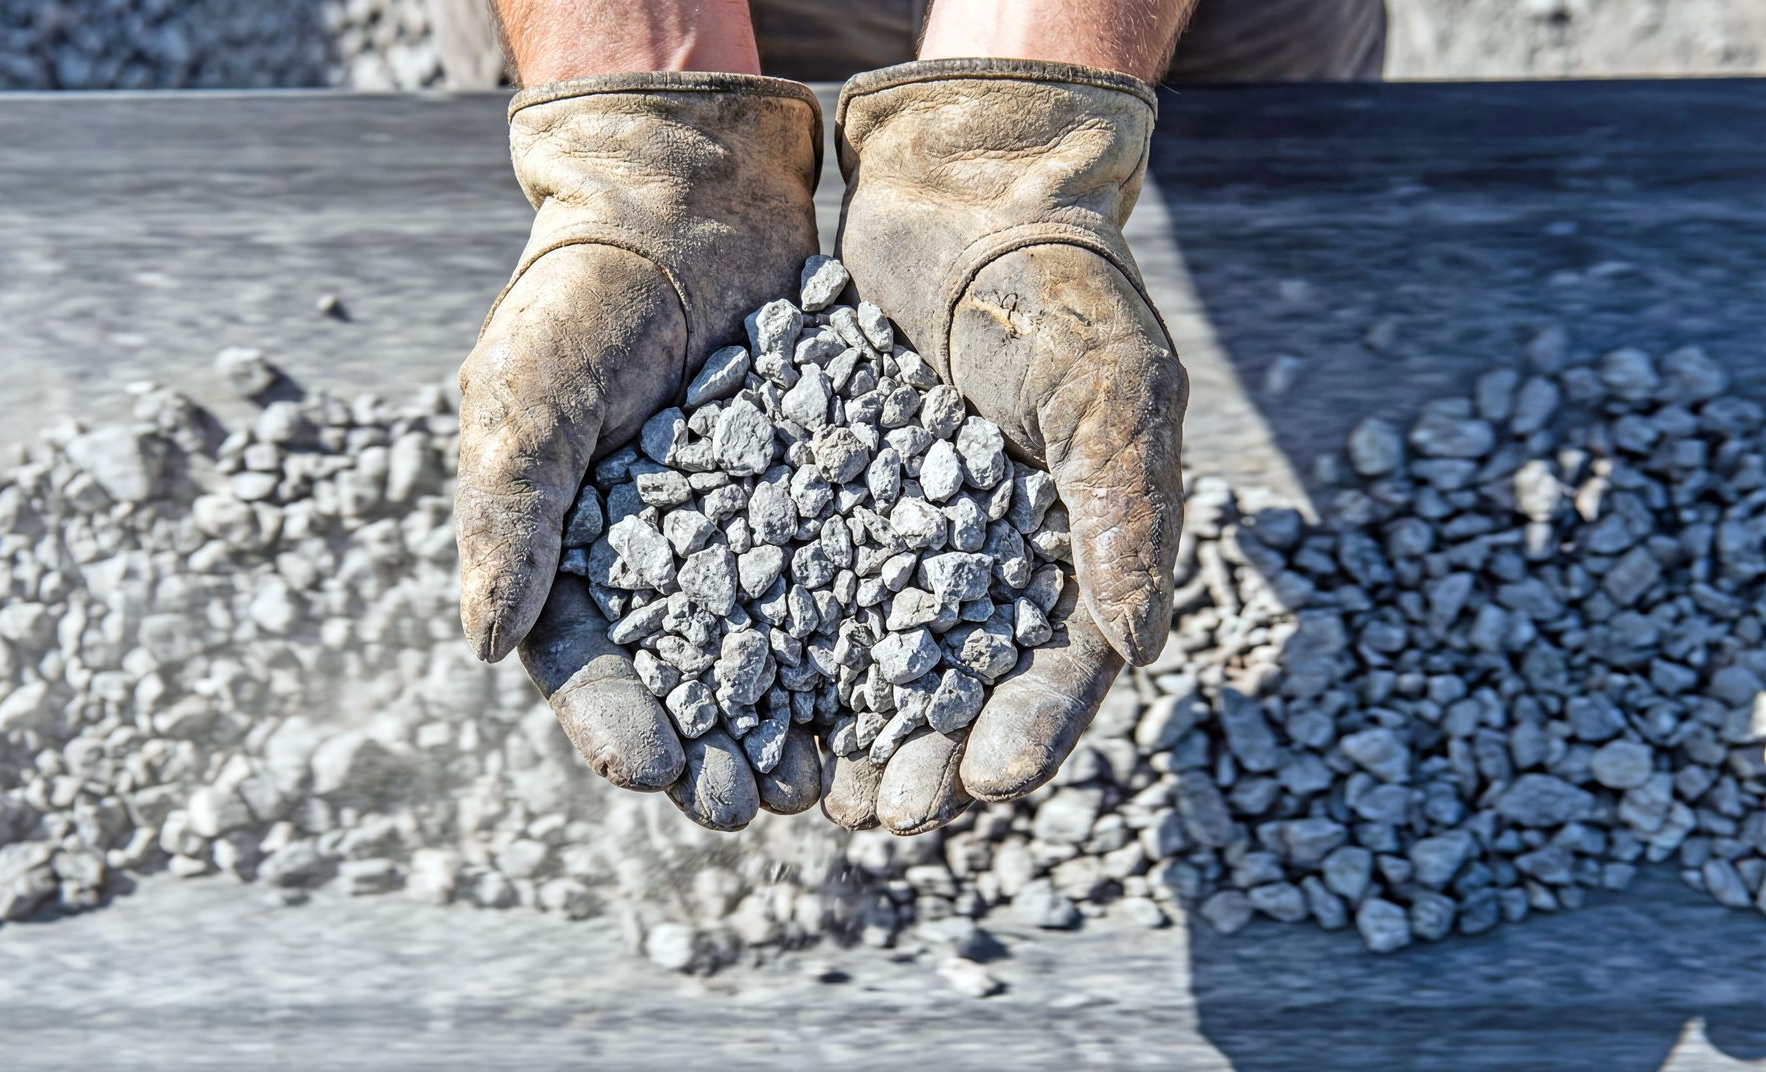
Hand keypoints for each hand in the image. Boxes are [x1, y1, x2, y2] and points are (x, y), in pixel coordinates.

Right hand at [455, 73, 824, 829]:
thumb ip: (508, 514)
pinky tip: (902, 685)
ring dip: (799, 721)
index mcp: (577, 555)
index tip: (651, 771)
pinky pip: (854, 578)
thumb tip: (486, 646)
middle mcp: (670, 563)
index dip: (616, 720)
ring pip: (779, 651)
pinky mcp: (831, 497)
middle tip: (752, 807)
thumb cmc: (582, 295)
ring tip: (827, 780)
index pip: (589, 661)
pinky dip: (872, 636)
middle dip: (719, 749)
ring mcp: (755, 534)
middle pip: (691, 680)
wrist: (688, 197)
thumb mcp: (524, 393)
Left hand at [821, 59, 1187, 833]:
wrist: (961, 191)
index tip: (982, 786)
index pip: (1053, 670)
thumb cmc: (1058, 287)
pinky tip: (721, 689)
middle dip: (912, 757)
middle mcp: (972, 565)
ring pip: (855, 656)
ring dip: (826, 726)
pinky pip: (780, 580)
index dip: (1024, 732)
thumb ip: (1122, 512)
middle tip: (868, 812)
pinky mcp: (811, 497)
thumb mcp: (1111, 388)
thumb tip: (1136, 648)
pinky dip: (756, 639)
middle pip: (945, 690)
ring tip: (788, 785)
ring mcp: (888, 536)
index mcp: (1065, 557)